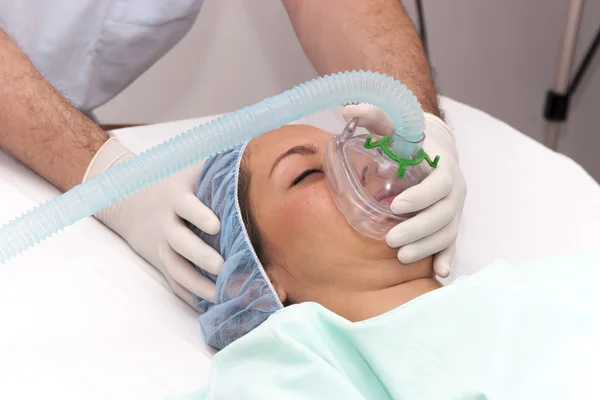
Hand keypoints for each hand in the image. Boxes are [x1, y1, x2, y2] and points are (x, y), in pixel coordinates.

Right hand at [83, 138, 223, 305]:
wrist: (126, 196)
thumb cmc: (171, 180)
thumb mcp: (188, 166)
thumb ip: (216, 162)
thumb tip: (255, 147)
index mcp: (176, 196)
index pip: (186, 206)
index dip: (199, 214)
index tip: (217, 225)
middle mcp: (167, 223)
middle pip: (181, 244)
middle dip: (201, 257)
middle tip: (224, 268)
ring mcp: (161, 246)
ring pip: (177, 269)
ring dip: (198, 285)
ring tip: (221, 296)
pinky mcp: (160, 262)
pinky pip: (173, 283)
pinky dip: (189, 296)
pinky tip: (209, 307)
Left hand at [342, 104, 466, 277]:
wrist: (432, 146)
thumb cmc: (408, 137)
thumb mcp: (393, 124)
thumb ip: (373, 115)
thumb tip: (346, 109)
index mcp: (443, 166)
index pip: (440, 184)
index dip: (421, 197)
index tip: (396, 206)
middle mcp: (454, 190)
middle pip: (444, 214)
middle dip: (419, 229)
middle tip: (391, 241)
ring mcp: (453, 208)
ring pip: (447, 232)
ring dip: (427, 247)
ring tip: (402, 257)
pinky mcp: (449, 222)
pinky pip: (452, 243)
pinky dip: (446, 258)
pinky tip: (438, 275)